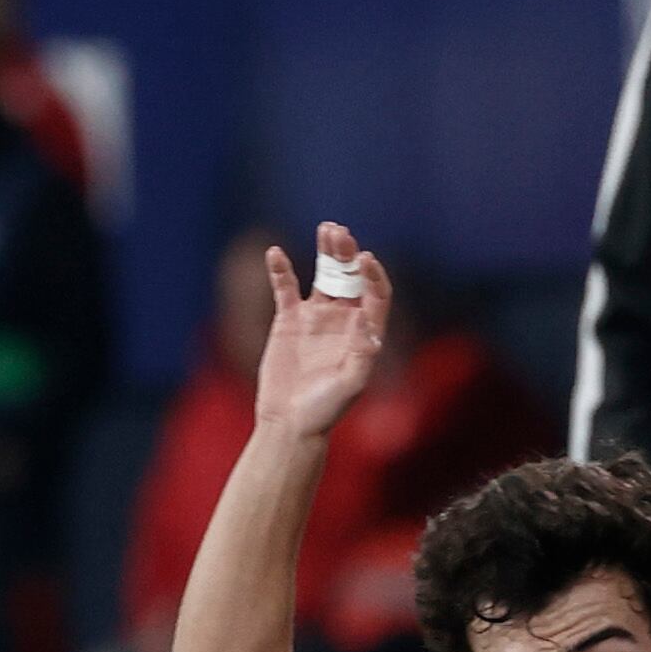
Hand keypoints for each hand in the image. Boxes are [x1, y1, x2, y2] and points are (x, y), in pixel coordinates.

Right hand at [254, 221, 393, 441]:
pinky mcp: (288, 320)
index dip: (373, 275)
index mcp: (364, 332)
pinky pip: (286, 287)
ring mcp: (316, 317)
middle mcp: (344, 320)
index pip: (376, 294)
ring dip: (326, 252)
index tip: (364, 259)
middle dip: (347, 254)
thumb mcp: (349, 385)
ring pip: (324, 275)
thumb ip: (362, 355)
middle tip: (339, 233)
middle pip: (351, 277)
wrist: (289, 422)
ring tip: (326, 229)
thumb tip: (367, 321)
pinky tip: (275, 252)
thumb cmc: (324, 410)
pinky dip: (280, 270)